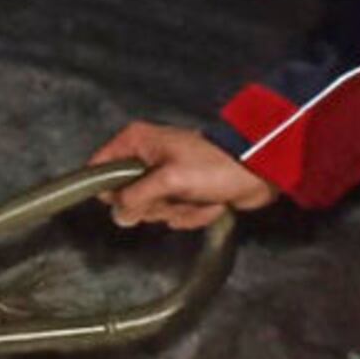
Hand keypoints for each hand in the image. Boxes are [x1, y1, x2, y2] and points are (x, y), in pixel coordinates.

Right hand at [91, 121, 277, 228]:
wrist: (259, 171)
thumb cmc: (212, 167)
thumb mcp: (169, 180)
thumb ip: (136, 198)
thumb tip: (118, 216)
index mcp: (135, 142)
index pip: (99, 169)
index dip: (110, 191)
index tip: (130, 202)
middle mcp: (145, 157)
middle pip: (126, 195)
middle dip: (154, 205)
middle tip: (174, 197)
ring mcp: (164, 176)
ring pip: (151, 208)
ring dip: (177, 211)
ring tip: (198, 199)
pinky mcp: (183, 192)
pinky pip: (173, 213)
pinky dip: (192, 214)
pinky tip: (209, 204)